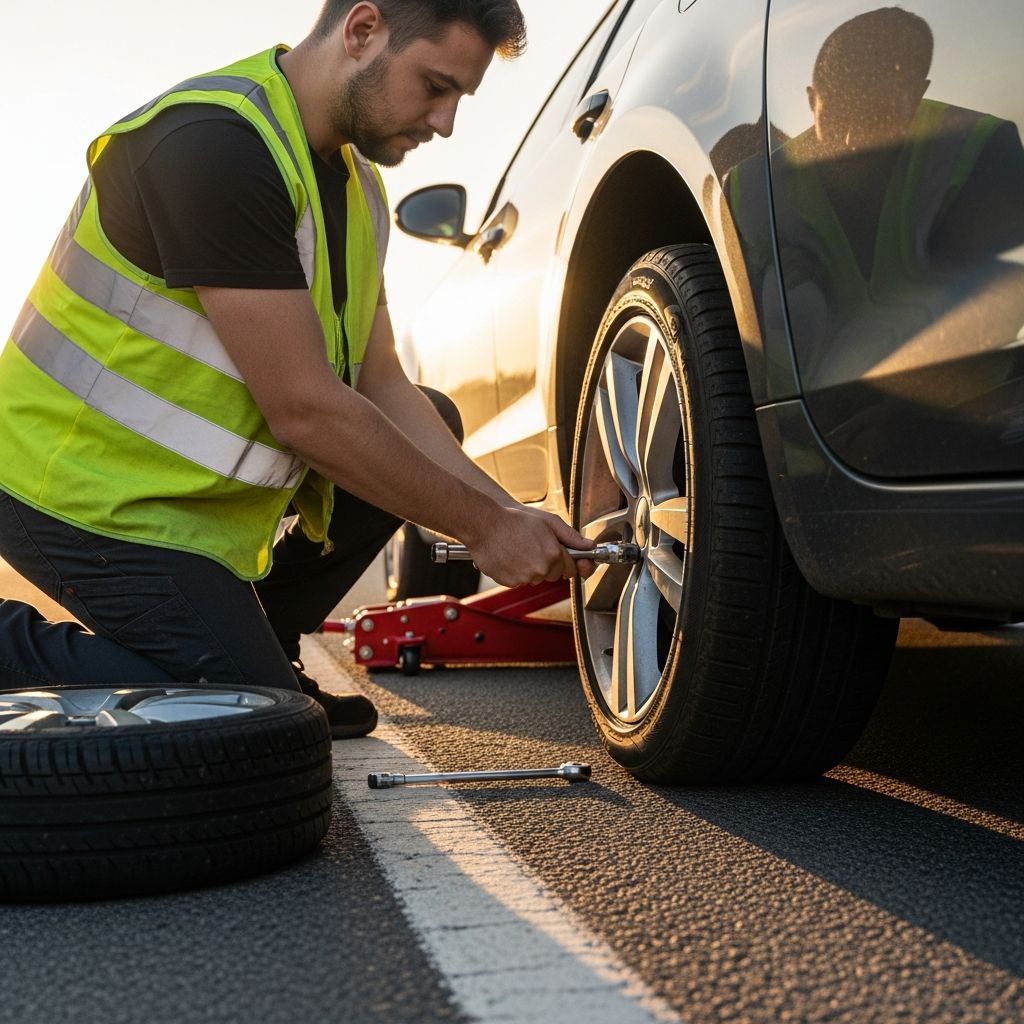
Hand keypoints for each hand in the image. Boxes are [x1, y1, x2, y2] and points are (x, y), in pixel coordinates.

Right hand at [463, 506, 594, 586]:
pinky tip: (510, 556)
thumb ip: (571, 536)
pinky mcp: (510, 582)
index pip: (570, 569)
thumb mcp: (548, 522)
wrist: (484, 525)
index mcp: (553, 555)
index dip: (566, 560)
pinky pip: (520, 581)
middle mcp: (541, 569)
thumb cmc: (514, 520)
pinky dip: (517, 571)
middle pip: (554, 575)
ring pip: (536, 578)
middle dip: (549, 563)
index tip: (560, 554)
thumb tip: (589, 546)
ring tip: (520, 548)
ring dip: (532, 568)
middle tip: (535, 546)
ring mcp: (524, 577)